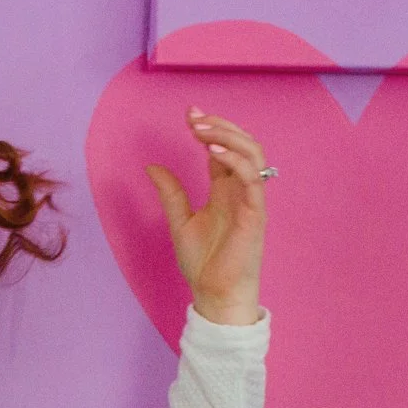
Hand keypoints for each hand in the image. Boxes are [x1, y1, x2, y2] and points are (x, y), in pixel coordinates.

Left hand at [145, 108, 267, 325]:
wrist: (214, 293)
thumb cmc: (204, 263)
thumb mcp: (179, 221)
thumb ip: (170, 193)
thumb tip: (151, 166)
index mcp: (225, 189)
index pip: (223, 149)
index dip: (209, 128)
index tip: (190, 114)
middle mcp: (240, 189)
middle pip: (242, 144)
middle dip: (220, 125)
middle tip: (194, 117)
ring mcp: (251, 199)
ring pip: (252, 153)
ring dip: (228, 136)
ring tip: (201, 131)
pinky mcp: (255, 213)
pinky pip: (253, 178)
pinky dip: (236, 160)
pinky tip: (213, 152)